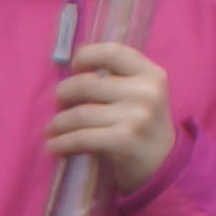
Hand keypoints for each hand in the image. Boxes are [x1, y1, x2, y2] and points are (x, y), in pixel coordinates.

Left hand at [43, 26, 175, 185]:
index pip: (112, 52)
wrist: (163, 164)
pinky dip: (62, 142)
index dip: (86, 56)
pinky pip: (81, 137)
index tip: (75, 68)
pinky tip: (54, 146)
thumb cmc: (144, 125)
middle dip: (64, 93)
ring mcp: (136, 116)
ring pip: (80, 113)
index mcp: (151, 74)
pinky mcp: (124, 140)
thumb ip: (119, 78)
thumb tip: (73, 71)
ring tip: (52, 128)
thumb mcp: (143, 94)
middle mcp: (146, 92)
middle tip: (59, 104)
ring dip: (58, 122)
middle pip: (87, 83)